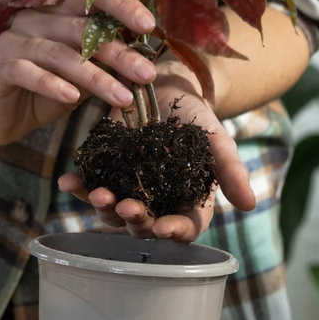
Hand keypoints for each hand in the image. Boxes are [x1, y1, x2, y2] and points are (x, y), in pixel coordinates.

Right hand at [0, 0, 157, 144]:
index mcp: (58, 12)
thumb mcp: (82, 76)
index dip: (120, 4)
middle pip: (81, 28)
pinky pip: (27, 72)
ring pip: (59, 54)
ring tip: (123, 97)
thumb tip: (145, 62)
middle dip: (118, 52)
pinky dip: (52, 85)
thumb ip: (104, 63)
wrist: (3, 117)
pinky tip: (73, 99)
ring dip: (95, 77)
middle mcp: (35, 18)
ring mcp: (13, 41)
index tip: (149, 26)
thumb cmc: (47, 90)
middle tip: (147, 73)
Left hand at [58, 61, 255, 241]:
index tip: (163, 227)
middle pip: (143, 225)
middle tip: (125, 206)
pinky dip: (77, 186)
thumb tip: (251, 205)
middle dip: (134, 220)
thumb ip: (231, 171)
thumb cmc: (196, 117)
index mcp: (187, 203)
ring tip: (95, 193)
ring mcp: (128, 189)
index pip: (184, 228)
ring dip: (102, 207)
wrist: (163, 86)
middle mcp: (156, 203)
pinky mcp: (104, 172)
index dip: (174, 232)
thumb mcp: (217, 140)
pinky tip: (67, 181)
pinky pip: (89, 185)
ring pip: (112, 211)